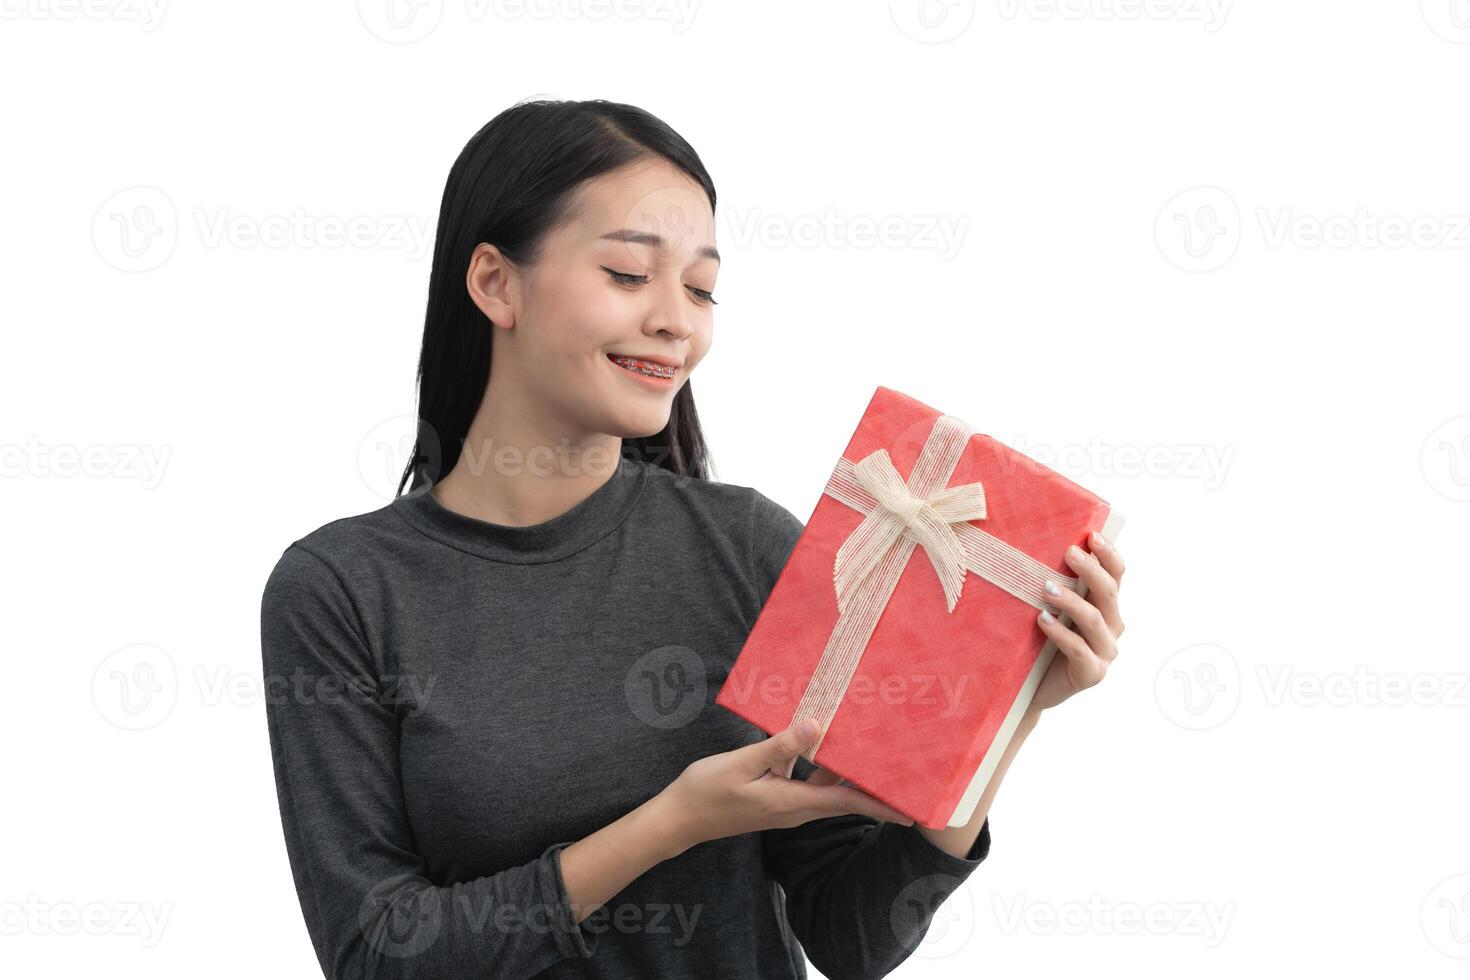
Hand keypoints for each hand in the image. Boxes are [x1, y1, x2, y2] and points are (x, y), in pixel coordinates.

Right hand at [658, 718, 914, 854]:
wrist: (679, 818)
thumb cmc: (706, 791)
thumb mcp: (742, 763)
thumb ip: (780, 745)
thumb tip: (817, 726)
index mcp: (790, 803)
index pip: (845, 804)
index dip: (879, 806)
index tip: (909, 811)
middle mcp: (793, 809)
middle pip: (842, 799)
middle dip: (871, 789)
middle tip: (900, 772)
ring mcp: (783, 806)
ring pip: (824, 790)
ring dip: (846, 776)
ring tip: (870, 751)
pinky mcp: (773, 799)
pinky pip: (806, 784)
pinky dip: (819, 769)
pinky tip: (820, 745)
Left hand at [1030, 530, 1125, 713]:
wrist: (1029, 687)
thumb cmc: (1038, 640)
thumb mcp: (1051, 608)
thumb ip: (1055, 584)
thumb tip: (1038, 545)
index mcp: (1106, 606)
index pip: (1116, 574)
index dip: (1108, 554)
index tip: (1091, 535)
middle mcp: (1111, 627)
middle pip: (1108, 592)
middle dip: (1090, 570)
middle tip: (1069, 552)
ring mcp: (1105, 652)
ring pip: (1094, 619)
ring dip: (1071, 600)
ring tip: (1046, 587)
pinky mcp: (1092, 673)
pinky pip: (1079, 650)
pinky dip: (1061, 633)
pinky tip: (1043, 620)